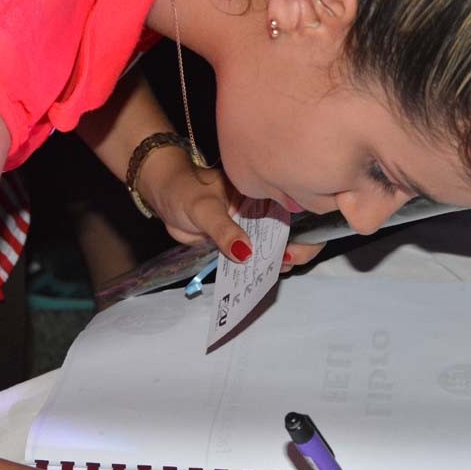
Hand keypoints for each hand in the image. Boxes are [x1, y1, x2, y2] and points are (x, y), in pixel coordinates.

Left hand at [140, 149, 325, 268]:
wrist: (164, 197)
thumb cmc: (184, 191)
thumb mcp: (204, 208)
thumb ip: (223, 230)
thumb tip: (245, 254)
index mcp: (265, 193)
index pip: (299, 210)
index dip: (306, 231)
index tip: (292, 249)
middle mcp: (266, 211)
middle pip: (295, 233)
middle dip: (295, 252)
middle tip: (280, 264)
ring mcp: (255, 229)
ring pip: (277, 249)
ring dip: (277, 264)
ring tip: (267, 271)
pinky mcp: (241, 244)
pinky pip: (256, 258)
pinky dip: (258, 270)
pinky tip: (255, 279)